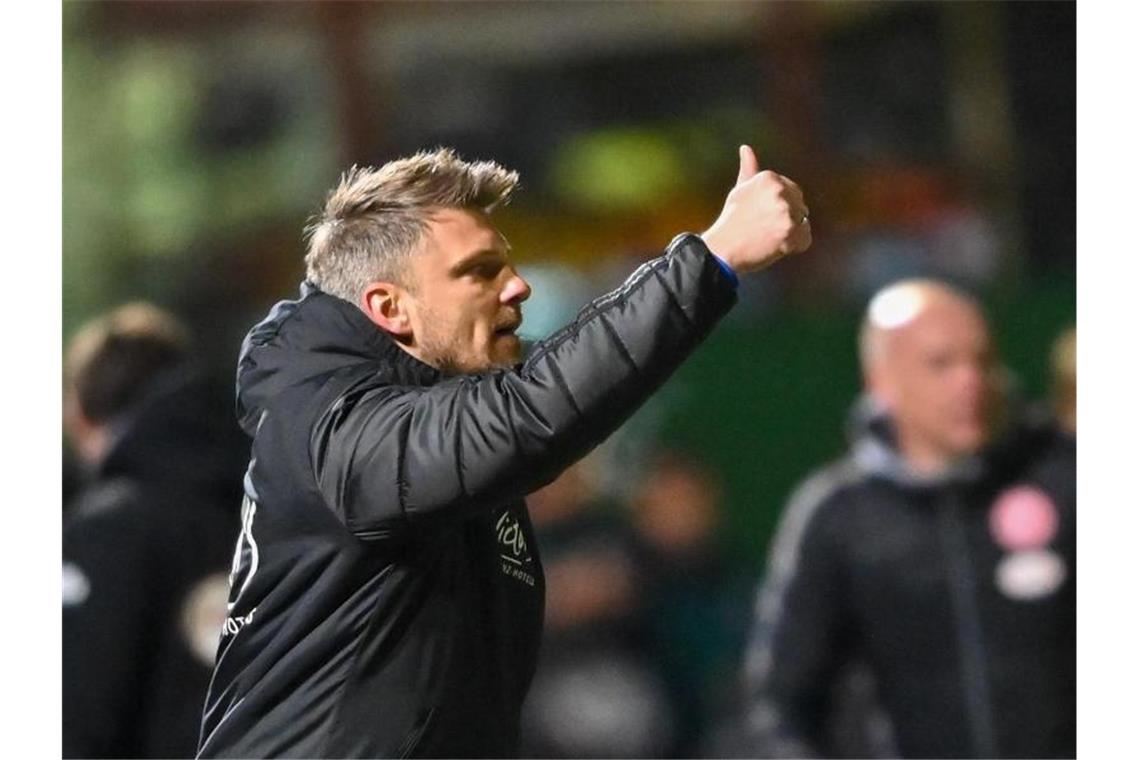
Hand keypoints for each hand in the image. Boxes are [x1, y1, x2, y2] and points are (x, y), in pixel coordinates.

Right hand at [700, 145, 811, 273]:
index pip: (791, 190)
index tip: (762, 216)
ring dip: (790, 232)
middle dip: (787, 217)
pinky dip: (795, 246)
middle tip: (765, 228)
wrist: (723, 249)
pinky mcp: (792, 233)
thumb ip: (749, 168)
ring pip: (803, 222)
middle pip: (800, 205)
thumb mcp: (740, 190)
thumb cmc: (731, 220)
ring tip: (769, 237)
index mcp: (769, 178)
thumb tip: (746, 148)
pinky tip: (776, 246)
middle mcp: (780, 191)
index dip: (778, 207)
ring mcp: (787, 213)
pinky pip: (805, 239)